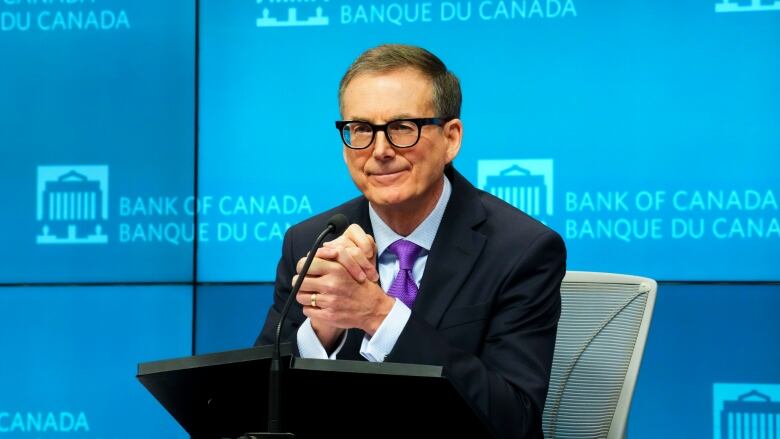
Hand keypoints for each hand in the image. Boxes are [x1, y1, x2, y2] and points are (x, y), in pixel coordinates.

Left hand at [293, 224, 391, 342]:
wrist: (374, 309)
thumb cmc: (361, 286)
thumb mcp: (350, 266)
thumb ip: (331, 259)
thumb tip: (310, 256)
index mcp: (336, 269)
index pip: (304, 264)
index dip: (302, 268)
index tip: (306, 272)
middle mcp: (331, 284)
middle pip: (298, 281)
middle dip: (301, 283)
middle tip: (308, 285)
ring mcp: (329, 301)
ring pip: (300, 297)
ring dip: (305, 296)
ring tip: (314, 296)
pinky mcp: (328, 315)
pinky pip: (307, 310)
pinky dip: (310, 308)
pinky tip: (320, 306)